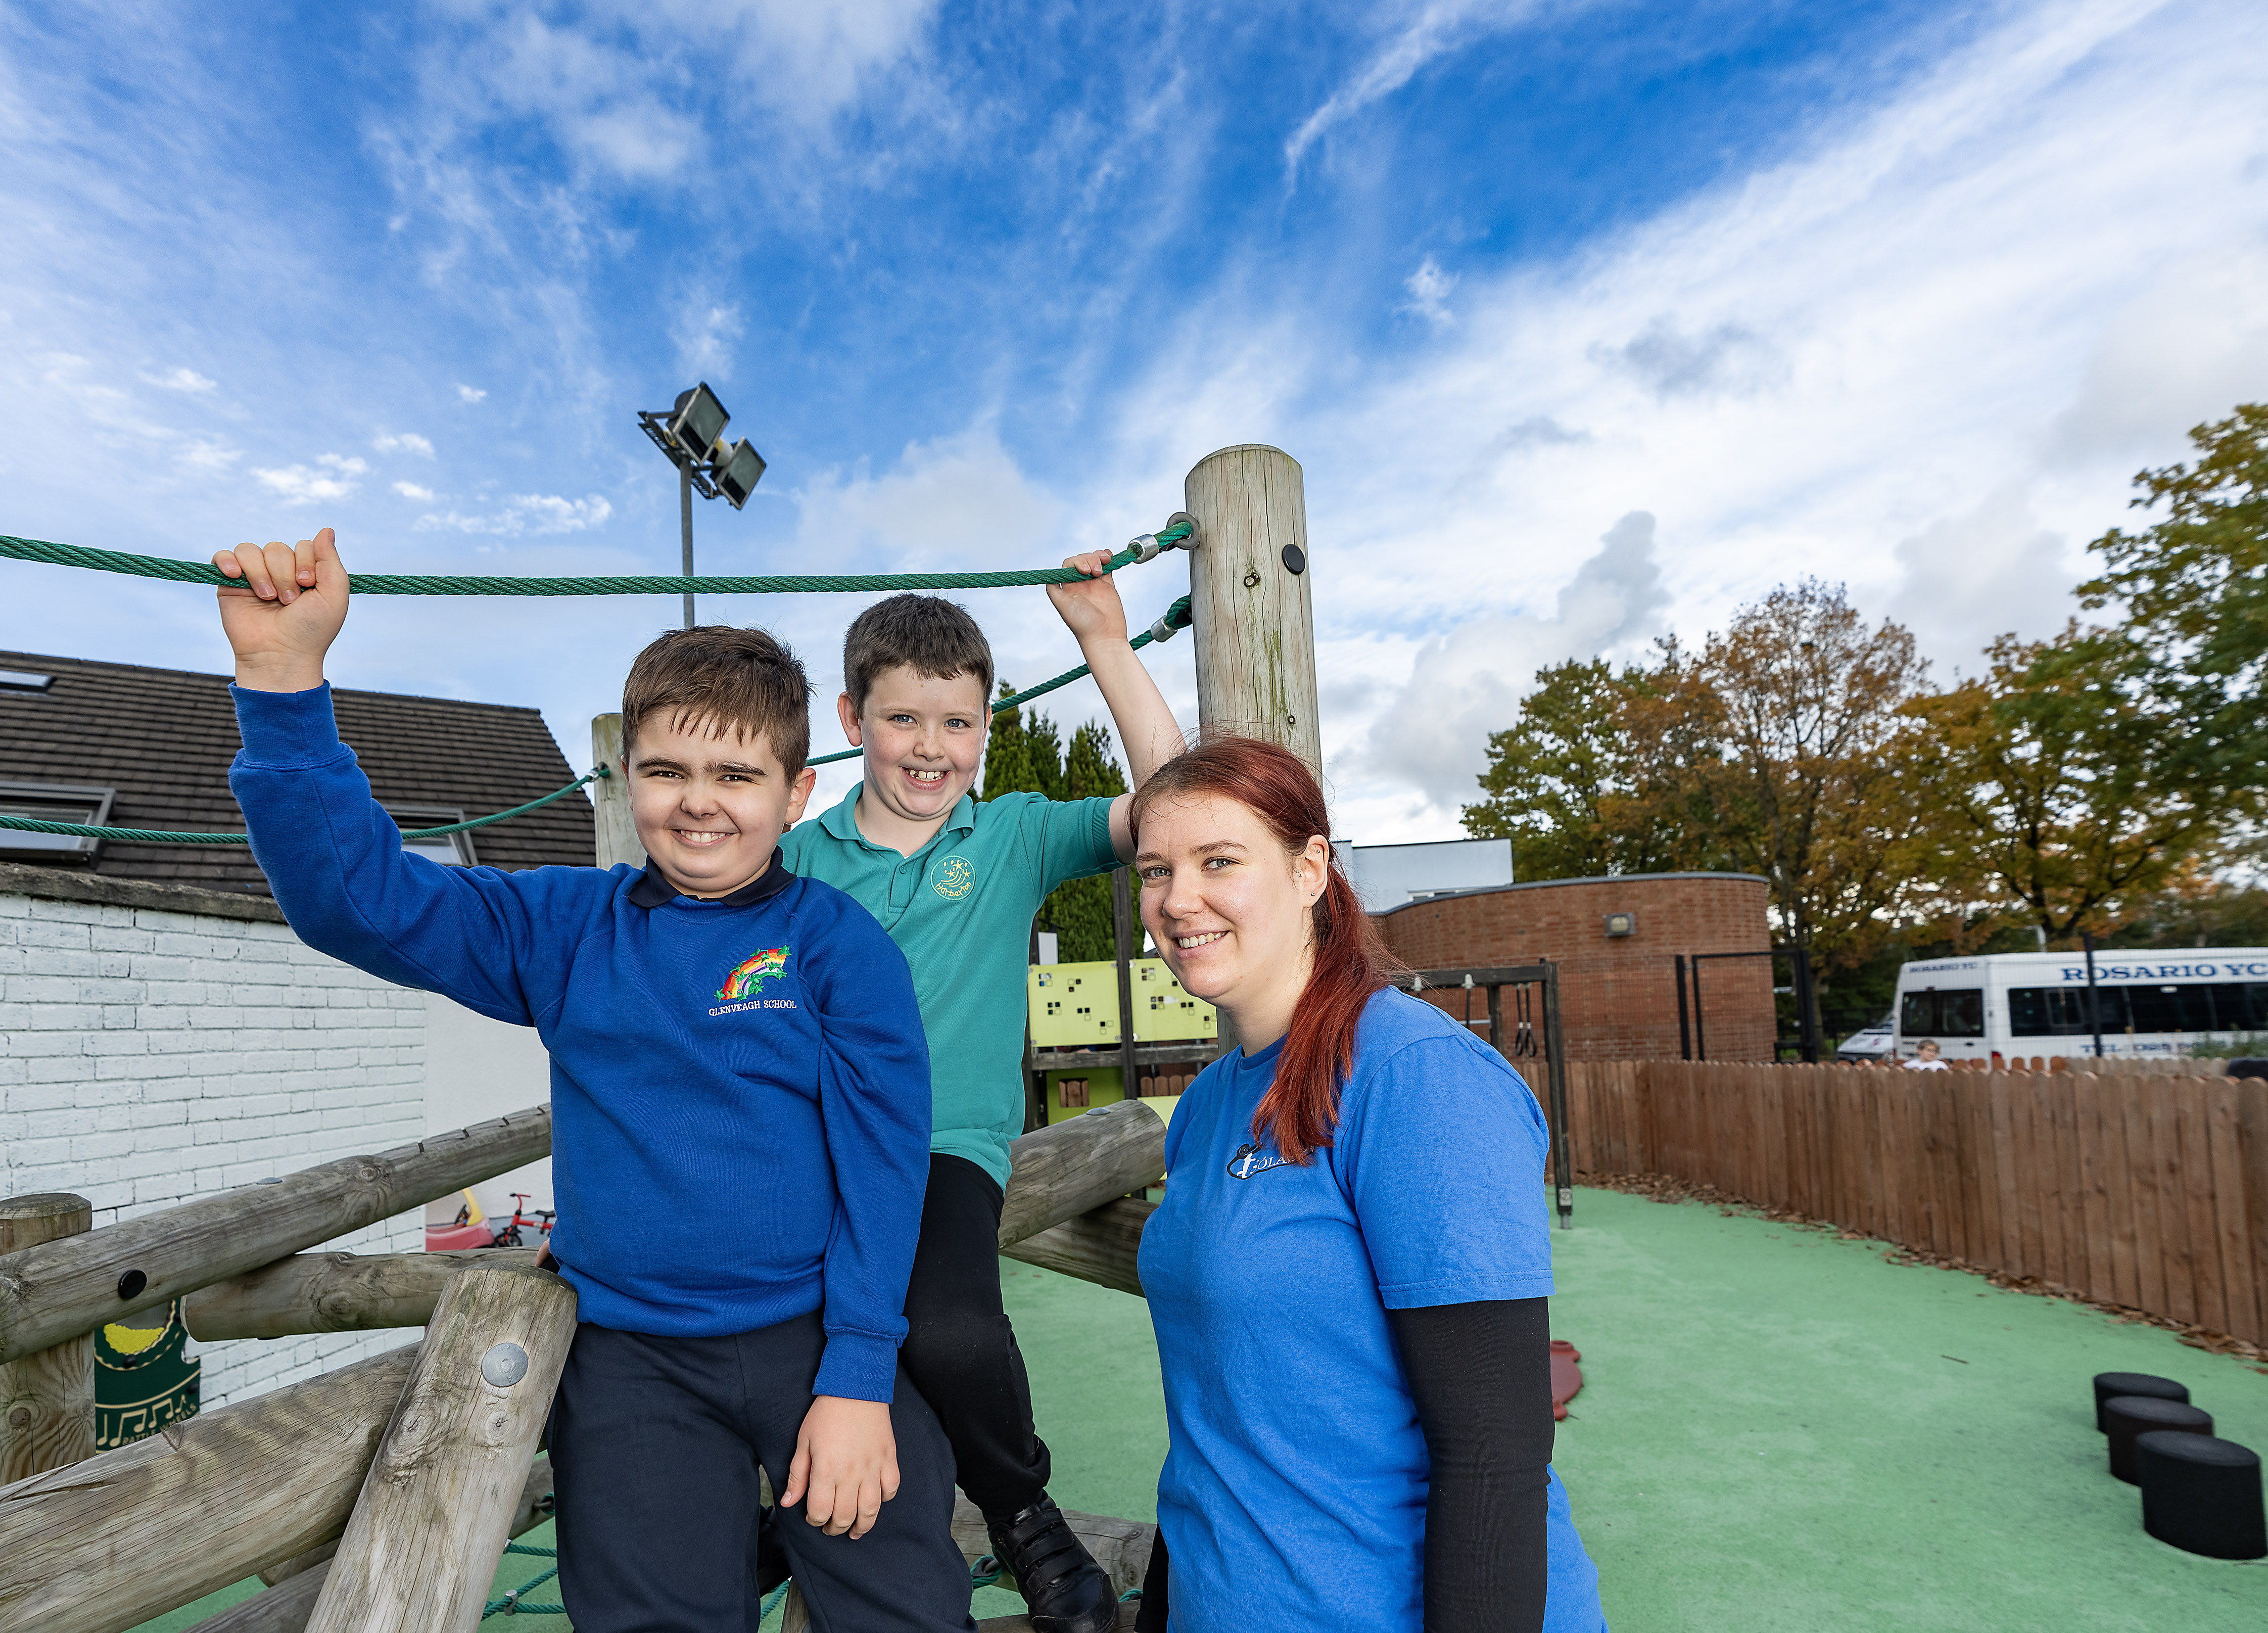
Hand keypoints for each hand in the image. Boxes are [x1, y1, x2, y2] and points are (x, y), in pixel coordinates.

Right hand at [212, 528, 349, 692]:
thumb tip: (326, 529)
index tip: (308, 585)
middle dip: (284, 573)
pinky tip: (235, 576)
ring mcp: (253, 577)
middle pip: (277, 547)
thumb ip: (331, 560)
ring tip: (268, 598)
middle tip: (289, 601)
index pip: (304, 545)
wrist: (281, 655)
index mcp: (305, 572)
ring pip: (251, 550)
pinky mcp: (230, 584)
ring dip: (261, 574)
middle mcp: (280, 572)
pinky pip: (222, 556)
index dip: (306, 562)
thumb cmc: (311, 630)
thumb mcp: (334, 595)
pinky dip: (227, 561)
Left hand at [783, 1395, 898, 1538]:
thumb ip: (797, 1475)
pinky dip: (884, 1499)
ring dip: (862, 1526)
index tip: (813, 1518)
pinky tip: (875, 1501)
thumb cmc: (826, 1414)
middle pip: (844, 1516)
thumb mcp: (803, 1442)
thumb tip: (788, 1502)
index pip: (820, 1512)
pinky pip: (891, 1489)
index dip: (814, 1521)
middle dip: (835, 1528)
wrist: (856, 1388)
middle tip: (831, 1527)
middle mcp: (850, 1474)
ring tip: (855, 1530)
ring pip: (871, 1510)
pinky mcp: (889, 1459)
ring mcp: (873, 1468)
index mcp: (826, 1471)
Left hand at [1047, 549, 1128, 646]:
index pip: (1069, 565)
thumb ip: (1053, 590)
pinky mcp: (1108, 585)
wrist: (1105, 637)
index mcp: (1068, 588)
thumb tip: (1048, 576)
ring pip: (1094, 561)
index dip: (1076, 563)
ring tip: (1103, 567)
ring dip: (1098, 557)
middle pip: (1082, 561)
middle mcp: (1080, 584)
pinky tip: (1109, 557)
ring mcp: (1094, 584)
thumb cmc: (1083, 625)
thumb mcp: (1063, 606)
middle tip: (1094, 573)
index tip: (1084, 571)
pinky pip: (1107, 567)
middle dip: (1089, 560)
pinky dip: (1107, 558)